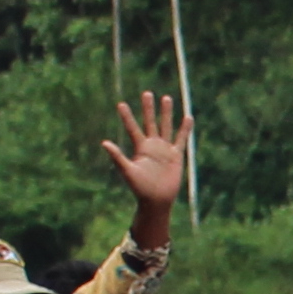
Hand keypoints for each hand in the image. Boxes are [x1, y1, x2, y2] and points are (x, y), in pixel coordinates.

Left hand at [99, 93, 191, 220]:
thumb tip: (105, 143)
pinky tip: (188, 117)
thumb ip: (117, 156)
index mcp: (139, 148)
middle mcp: (152, 146)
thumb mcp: (127, 171)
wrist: (156, 200)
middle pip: (150, 122)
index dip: (127, 116)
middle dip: (148, 109)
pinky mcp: (176, 155)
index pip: (132, 128)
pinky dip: (184, 129)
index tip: (120, 104)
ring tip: (166, 98)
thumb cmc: (140, 188)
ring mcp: (164, 149)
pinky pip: (181, 139)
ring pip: (166, 126)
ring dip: (166, 113)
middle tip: (147, 93)